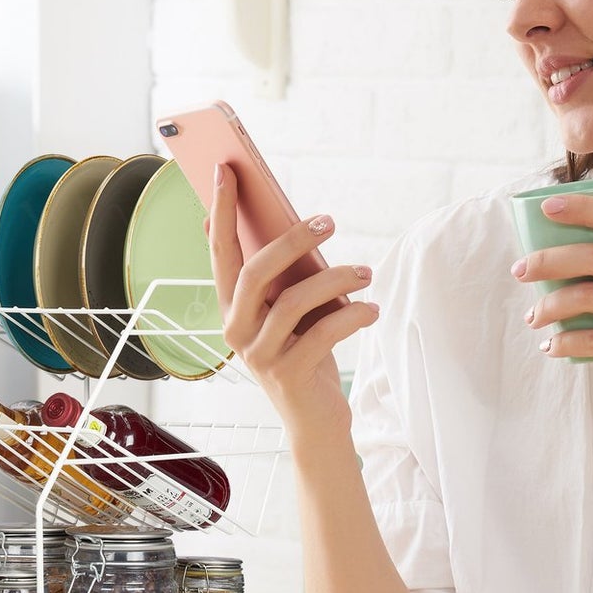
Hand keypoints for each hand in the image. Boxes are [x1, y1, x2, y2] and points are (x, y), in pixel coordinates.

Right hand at [208, 164, 377, 434]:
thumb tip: (294, 225)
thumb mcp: (293, 313)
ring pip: (293, 302)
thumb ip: (286, 278)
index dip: (220, 211)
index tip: (225, 169)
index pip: (220, 252)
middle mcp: (236, 330)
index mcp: (232, 309)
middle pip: (255, 272)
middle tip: (329, 220)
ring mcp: (259, 355)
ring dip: (335, 280)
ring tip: (366, 273)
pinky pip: (322, 334)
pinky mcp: (288, 375)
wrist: (317, 422)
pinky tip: (372, 309)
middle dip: (292, 240)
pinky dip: (352, 317)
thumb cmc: (307, 355)